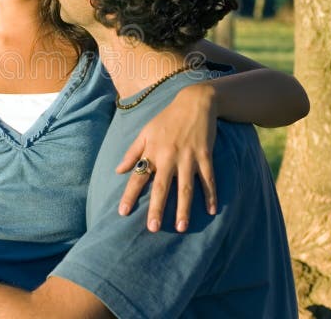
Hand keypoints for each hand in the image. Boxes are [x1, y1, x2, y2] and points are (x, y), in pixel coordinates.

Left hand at [115, 82, 217, 231]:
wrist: (195, 102)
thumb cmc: (167, 118)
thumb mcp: (146, 131)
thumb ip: (132, 152)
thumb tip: (118, 170)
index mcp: (152, 151)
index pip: (138, 176)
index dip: (129, 195)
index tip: (122, 213)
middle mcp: (169, 156)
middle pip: (161, 187)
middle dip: (157, 208)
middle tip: (153, 228)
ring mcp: (188, 157)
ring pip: (185, 187)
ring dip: (183, 208)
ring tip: (181, 227)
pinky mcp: (205, 155)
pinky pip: (208, 179)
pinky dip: (210, 194)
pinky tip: (211, 211)